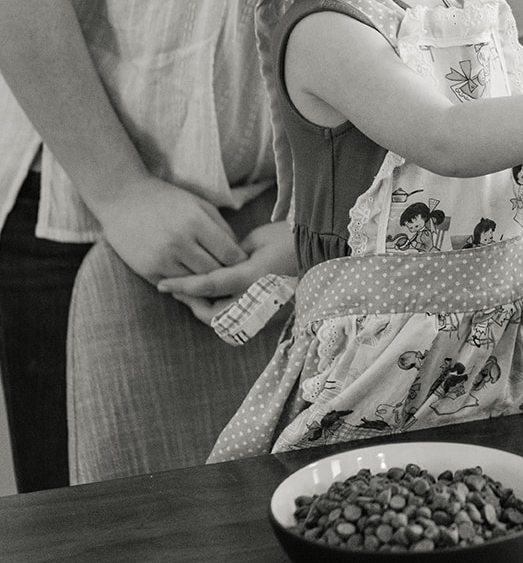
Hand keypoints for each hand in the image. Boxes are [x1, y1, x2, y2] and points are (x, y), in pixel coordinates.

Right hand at [93, 176, 246, 285]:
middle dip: (225, 275)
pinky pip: (175, 287)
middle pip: (215, 272)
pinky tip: (190, 282)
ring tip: (214, 282)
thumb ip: (220, 228)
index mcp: (196, 221)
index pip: (230, 254)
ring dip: (205, 284)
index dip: (240, 261)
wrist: (122, 198)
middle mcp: (179, 242)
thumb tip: (238, 254)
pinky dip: (185, 286)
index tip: (243, 263)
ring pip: (196, 284)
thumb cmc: (166, 199)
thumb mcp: (198, 204)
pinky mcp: (147, 270)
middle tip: (233, 277)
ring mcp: (162, 258)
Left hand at [157, 222, 298, 324]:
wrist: (320, 253)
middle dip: (191, 304)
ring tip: (192, 296)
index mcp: (250, 277)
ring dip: (205, 311)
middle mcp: (255, 299)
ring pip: (222, 323)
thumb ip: (232, 256)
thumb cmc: (289, 240)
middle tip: (177, 290)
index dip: (183, 286)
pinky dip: (222, 314)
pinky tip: (214, 301)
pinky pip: (237, 322)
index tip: (163, 284)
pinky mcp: (269, 316)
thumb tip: (216, 267)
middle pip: (211, 314)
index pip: (207, 285)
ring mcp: (263, 311)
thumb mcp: (257, 240)